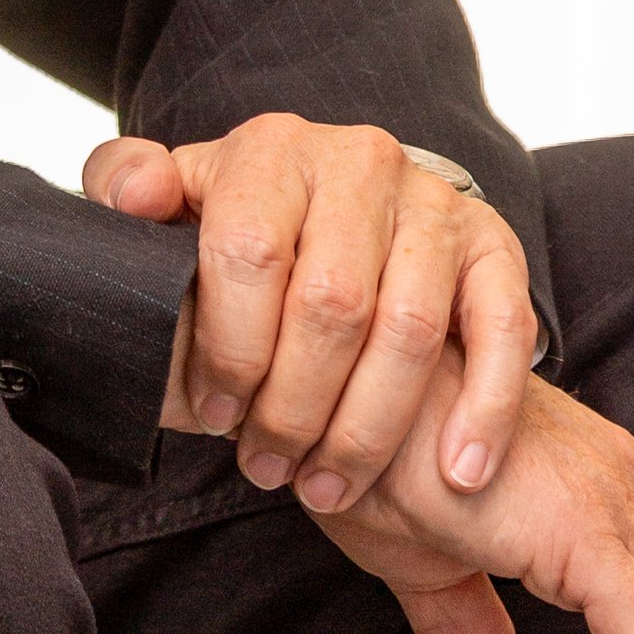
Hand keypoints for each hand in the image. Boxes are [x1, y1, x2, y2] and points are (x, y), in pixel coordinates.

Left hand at [84, 112, 535, 510]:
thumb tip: (133, 197)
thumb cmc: (246, 229)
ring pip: (409, 327)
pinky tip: (458, 471)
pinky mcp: (492, 242)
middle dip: (294, 407)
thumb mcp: (178, 203)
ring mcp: (432, 199)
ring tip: (329, 486)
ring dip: (368, 428)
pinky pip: (502, 328)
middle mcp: (358, 160)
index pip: (246, 251)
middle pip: (330, 302)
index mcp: (270, 148)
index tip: (212, 415)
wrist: (346, 213)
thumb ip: (130, 188)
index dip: (227, 349)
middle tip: (269, 469)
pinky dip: (486, 409)